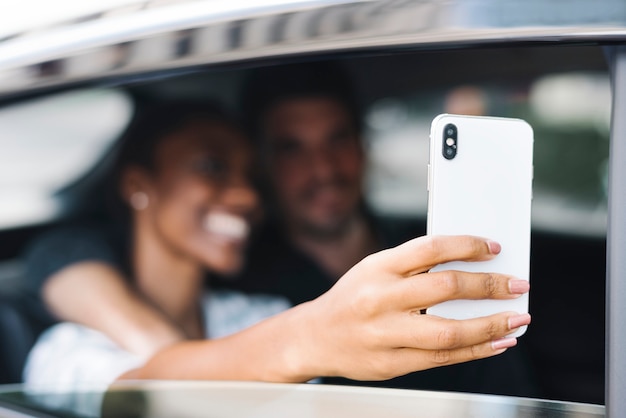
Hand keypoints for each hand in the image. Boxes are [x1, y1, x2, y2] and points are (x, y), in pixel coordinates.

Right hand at [295, 235, 530, 380]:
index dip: (467, 245)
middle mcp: (380, 299)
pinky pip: (443, 358)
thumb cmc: (352, 298)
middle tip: (517, 285)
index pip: (429, 248)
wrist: (315, 337)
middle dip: (489, 286)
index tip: (494, 247)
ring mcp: (385, 334)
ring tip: (517, 319)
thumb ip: (414, 267)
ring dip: (491, 325)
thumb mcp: (374, 270)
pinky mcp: (392, 363)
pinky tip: (497, 342)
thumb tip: (470, 266)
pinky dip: (476, 350)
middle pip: (445, 288)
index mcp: (377, 268)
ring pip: (449, 330)